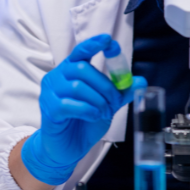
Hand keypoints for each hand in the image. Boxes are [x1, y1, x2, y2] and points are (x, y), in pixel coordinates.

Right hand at [20, 34, 145, 184]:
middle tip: (114, 102)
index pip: (81, 51)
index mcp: (70, 70)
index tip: (109, 41)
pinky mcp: (49, 109)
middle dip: (105, 85)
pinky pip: (69, 104)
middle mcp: (57, 77)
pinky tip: (92, 116)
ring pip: (78, 87)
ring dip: (98, 101)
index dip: (94, 45)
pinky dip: (87, 110)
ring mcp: (50, 92)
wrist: (68, 147)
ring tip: (102, 112)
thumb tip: (140, 81)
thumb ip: (120, 93)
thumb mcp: (106, 105)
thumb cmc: (84, 122)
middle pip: (82, 69)